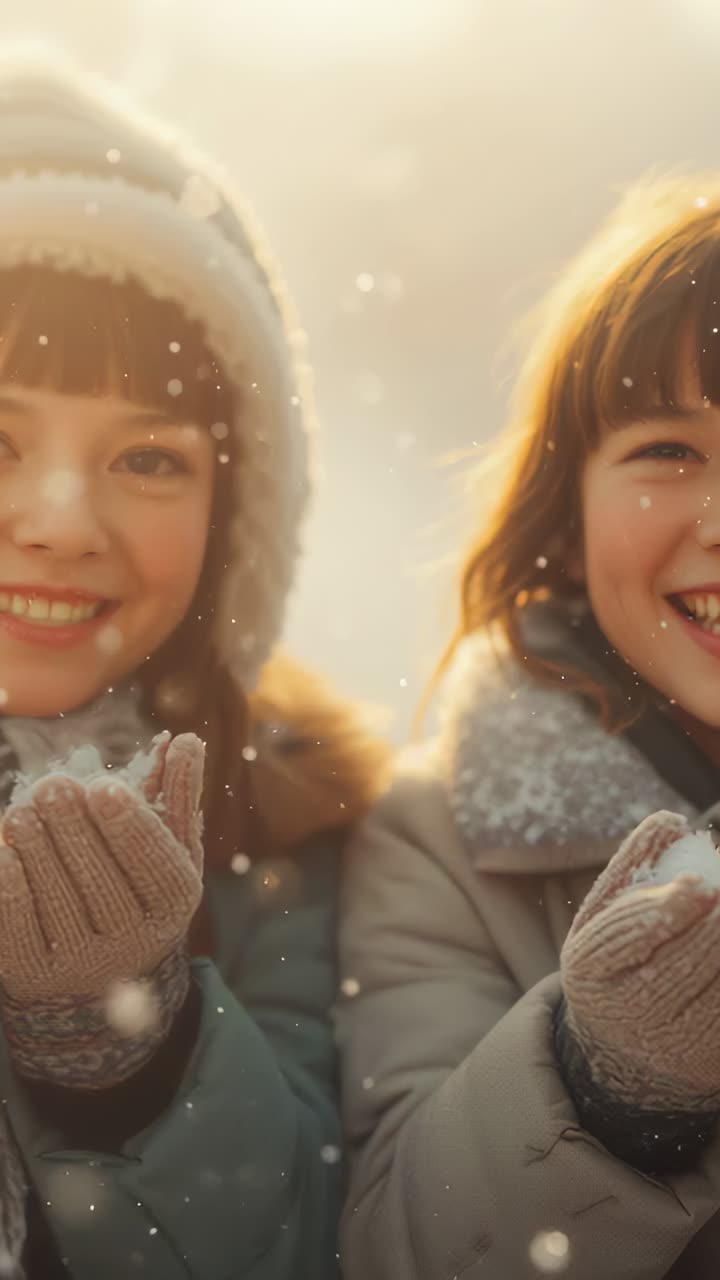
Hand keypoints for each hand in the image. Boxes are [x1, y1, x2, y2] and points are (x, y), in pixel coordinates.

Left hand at [0, 733, 204, 1085]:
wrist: (102, 972)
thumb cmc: (140, 885)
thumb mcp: (169, 846)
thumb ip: (176, 794)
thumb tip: (188, 740)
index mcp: (173, 902)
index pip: (153, 862)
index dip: (128, 824)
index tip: (104, 786)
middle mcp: (134, 940)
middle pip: (101, 879)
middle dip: (74, 827)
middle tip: (52, 785)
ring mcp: (84, 963)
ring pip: (57, 900)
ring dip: (37, 849)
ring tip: (23, 812)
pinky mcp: (35, 974)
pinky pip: (19, 927)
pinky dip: (11, 887)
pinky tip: (7, 853)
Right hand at [561, 810, 719, 1111]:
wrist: (624, 1046)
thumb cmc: (618, 958)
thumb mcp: (608, 914)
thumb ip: (635, 865)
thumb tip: (672, 820)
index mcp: (591, 970)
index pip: (629, 936)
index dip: (667, 909)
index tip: (702, 882)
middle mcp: (627, 1015)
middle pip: (681, 964)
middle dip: (714, 928)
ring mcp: (672, 1045)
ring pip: (717, 993)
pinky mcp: (709, 1063)